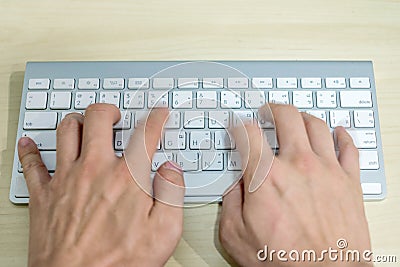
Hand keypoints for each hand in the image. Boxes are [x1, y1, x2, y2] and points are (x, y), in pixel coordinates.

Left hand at [18, 104, 184, 266]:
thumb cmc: (118, 264)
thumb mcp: (164, 232)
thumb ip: (172, 193)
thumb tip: (171, 170)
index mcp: (127, 177)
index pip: (145, 133)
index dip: (156, 118)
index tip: (158, 114)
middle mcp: (95, 170)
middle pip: (98, 119)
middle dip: (110, 110)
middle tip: (116, 114)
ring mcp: (66, 179)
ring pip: (66, 131)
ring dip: (77, 120)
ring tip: (84, 123)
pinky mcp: (43, 195)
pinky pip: (32, 163)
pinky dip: (30, 150)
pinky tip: (29, 144)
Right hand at [219, 104, 371, 265]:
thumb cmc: (283, 261)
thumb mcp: (235, 235)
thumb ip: (231, 202)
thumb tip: (235, 185)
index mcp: (266, 177)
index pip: (248, 133)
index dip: (239, 125)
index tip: (239, 128)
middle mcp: (298, 166)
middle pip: (286, 117)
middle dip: (273, 109)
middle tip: (267, 112)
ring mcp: (327, 170)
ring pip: (317, 125)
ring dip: (303, 117)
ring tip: (297, 120)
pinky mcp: (349, 182)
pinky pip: (349, 147)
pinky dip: (342, 135)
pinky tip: (337, 133)